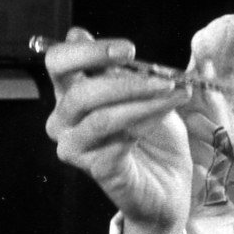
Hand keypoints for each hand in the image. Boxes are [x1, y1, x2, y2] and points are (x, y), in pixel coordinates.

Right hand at [40, 30, 196, 233]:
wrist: (168, 185)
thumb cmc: (155, 137)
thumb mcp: (148, 93)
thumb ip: (131, 70)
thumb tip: (122, 48)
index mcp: (72, 92)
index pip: (59, 62)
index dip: (88, 51)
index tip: (128, 50)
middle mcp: (64, 118)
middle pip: (76, 90)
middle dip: (122, 79)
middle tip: (159, 77)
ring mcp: (75, 146)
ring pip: (101, 117)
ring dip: (142, 101)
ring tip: (174, 93)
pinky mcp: (95, 168)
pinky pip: (117, 140)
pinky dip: (146, 123)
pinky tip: (165, 118)